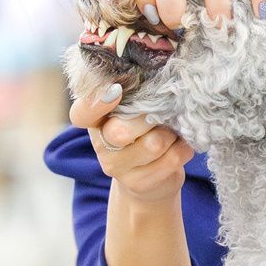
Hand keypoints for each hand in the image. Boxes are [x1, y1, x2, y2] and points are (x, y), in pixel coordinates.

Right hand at [71, 84, 195, 204]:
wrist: (150, 175)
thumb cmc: (143, 131)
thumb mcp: (133, 110)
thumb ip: (135, 95)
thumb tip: (154, 81)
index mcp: (95, 120)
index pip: (82, 114)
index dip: (95, 103)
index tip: (117, 91)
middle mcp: (100, 145)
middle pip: (121, 131)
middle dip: (151, 116)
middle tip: (164, 111)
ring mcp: (116, 168)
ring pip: (153, 145)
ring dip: (172, 133)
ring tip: (174, 129)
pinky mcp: (137, 184)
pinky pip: (171, 160)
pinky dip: (183, 148)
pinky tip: (180, 145)